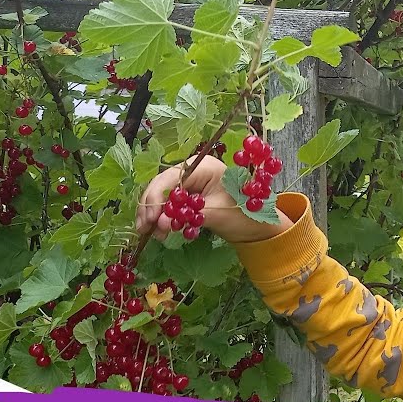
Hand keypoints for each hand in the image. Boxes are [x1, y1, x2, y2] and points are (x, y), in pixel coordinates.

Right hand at [135, 155, 291, 243]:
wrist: (258, 226)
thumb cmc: (244, 214)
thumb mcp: (216, 214)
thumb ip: (187, 216)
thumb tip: (160, 222)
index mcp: (203, 167)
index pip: (170, 178)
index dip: (156, 197)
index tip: (151, 219)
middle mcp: (193, 171)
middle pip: (162, 187)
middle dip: (151, 208)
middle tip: (144, 229)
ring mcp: (190, 184)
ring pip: (163, 197)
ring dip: (155, 216)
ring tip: (153, 235)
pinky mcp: (189, 197)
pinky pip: (170, 206)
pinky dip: (164, 218)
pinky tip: (161, 232)